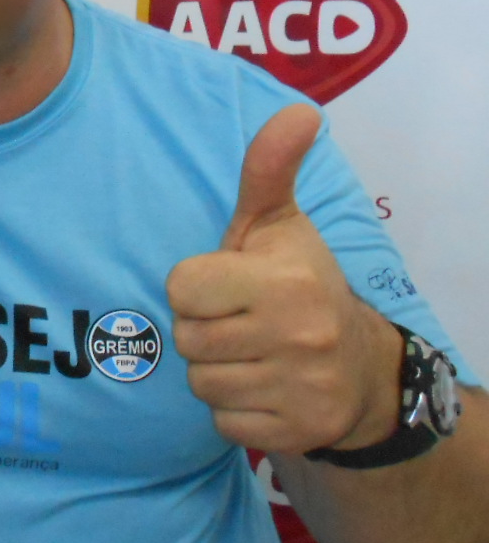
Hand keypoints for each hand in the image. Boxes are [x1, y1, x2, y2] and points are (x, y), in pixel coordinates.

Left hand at [166, 104, 400, 453]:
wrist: (361, 368)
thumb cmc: (300, 284)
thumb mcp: (279, 224)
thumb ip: (269, 169)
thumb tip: (297, 111)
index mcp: (285, 280)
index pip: (181, 288)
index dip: (194, 286)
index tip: (224, 284)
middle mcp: (297, 334)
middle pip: (186, 339)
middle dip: (202, 330)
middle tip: (236, 322)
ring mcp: (300, 388)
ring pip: (200, 384)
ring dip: (215, 371)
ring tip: (249, 354)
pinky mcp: (298, 432)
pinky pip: (223, 424)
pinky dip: (234, 411)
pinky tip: (261, 389)